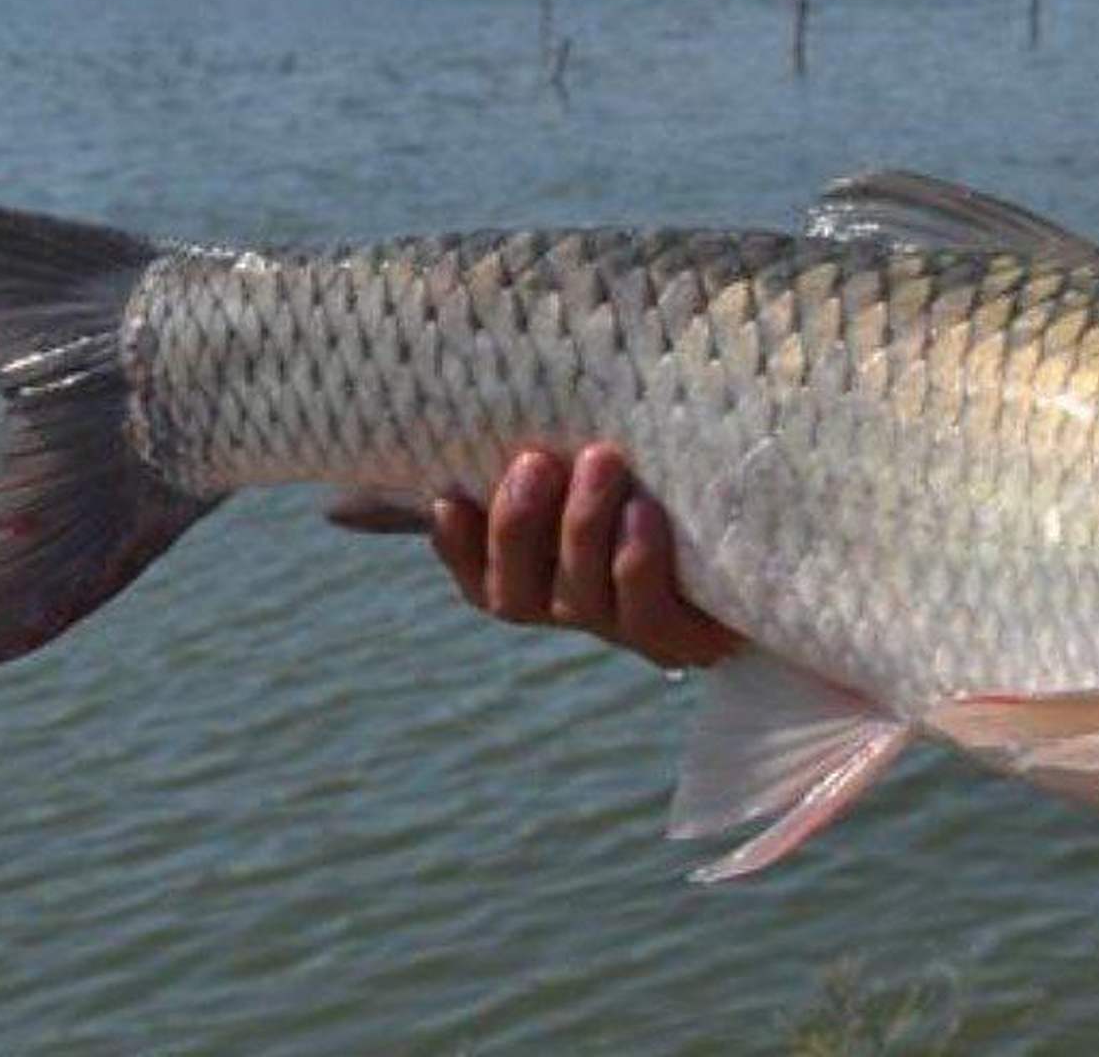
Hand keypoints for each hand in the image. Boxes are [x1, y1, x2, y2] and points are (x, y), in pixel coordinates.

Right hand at [327, 445, 742, 669]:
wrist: (767, 543)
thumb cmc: (639, 495)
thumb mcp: (554, 477)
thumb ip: (460, 480)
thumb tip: (331, 507)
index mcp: (530, 579)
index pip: (473, 575)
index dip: (455, 543)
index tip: (448, 491)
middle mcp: (572, 611)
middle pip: (520, 594)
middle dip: (520, 527)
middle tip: (535, 459)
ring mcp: (628, 631)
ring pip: (583, 599)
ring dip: (583, 530)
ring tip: (601, 462)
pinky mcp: (690, 638)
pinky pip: (651, 615)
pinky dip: (640, 566)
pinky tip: (647, 517)